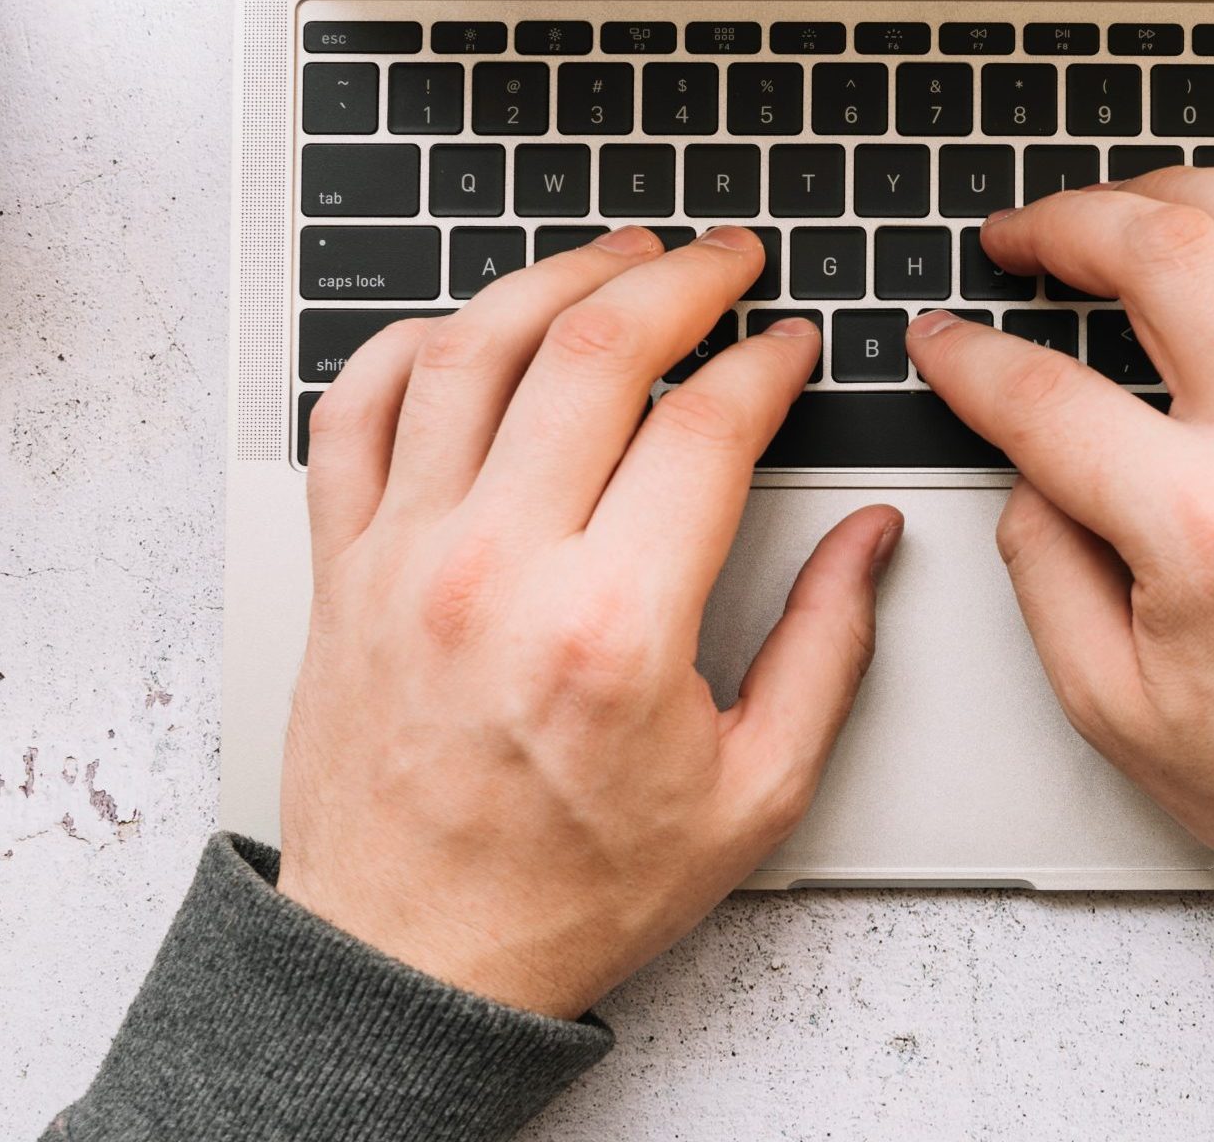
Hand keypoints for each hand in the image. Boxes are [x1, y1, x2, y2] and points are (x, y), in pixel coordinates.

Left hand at [278, 226, 900, 1018]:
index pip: (705, 425)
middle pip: (591, 353)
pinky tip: (464, 327)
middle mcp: (499, 571)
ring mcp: (404, 559)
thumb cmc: (575, 887)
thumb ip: (827, 651)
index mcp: (615, 627)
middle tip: (724, 260)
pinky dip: (405, 345)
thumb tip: (870, 541)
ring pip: (469, 353)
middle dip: (677, 279)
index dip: (766, 361)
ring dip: (552, 278)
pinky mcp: (342, 568)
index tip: (791, 346)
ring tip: (616, 256)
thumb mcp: (752, 794)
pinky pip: (352, 412)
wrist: (417, 958)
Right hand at [908, 170, 1213, 954]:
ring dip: (1188, 195)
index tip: (940, 339)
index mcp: (1205, 531)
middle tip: (1022, 237)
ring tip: (1132, 209)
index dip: (965, 354)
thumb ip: (1043, 566)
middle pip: (1166, 254)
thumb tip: (1025, 461)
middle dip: (1065, 223)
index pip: (1043, 394)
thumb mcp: (1110, 707)